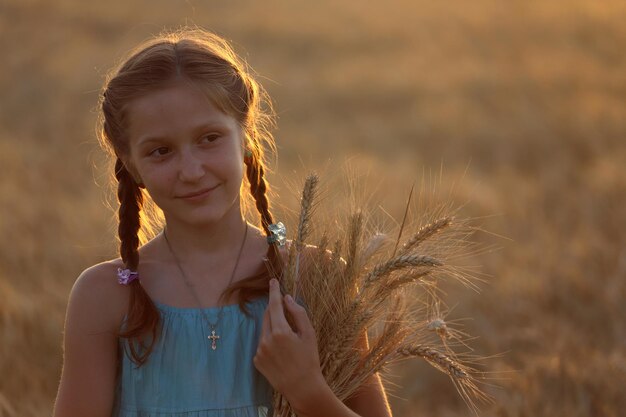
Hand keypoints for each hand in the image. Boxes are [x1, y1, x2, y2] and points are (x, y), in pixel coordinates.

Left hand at [253, 278, 325, 407]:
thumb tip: (288, 298)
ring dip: (273, 327)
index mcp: (280, 331)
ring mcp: (259, 350)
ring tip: (287, 340)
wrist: (301, 387)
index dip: (274, 292)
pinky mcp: (256, 360)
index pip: (274, 305)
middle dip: (275, 309)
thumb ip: (298, 313)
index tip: (272, 281)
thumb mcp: (309, 334)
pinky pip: (262, 344)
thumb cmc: (309, 359)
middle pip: (268, 315)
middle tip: (286, 312)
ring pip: (264, 330)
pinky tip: (281, 353)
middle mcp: (266, 339)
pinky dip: (270, 342)